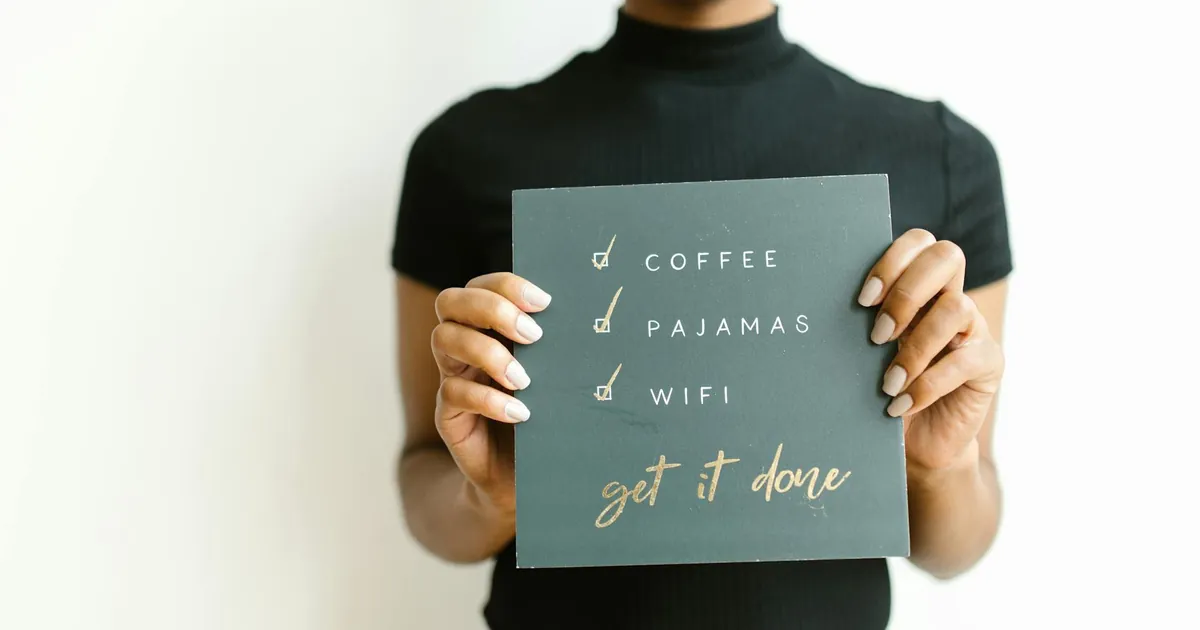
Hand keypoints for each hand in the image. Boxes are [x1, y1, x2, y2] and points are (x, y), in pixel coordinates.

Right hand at [430, 272, 550, 516]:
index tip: (544, 302)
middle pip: (450, 301)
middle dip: (491, 309)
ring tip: (524, 380)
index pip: (481, 286)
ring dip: (487, 353)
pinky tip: (520, 415)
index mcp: (489, 326)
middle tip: (532, 335)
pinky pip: (454, 393)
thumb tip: (590, 316)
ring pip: (444, 339)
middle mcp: (465, 344)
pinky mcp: (448, 413)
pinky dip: (489, 400)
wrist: (524, 476)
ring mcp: (452, 376)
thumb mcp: (555, 377)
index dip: (506, 285)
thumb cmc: (547, 416)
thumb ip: (557, 347)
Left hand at [857, 229, 1003, 470]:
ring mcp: (975, 328)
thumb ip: (863, 325)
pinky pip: (965, 360)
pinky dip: (927, 384)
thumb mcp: (870, 353)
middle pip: (947, 256)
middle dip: (907, 291)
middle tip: (877, 334)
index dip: (893, 261)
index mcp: (921, 287)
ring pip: (956, 308)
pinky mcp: (989, 363)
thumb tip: (819, 304)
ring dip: (915, 346)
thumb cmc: (886, 389)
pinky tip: (901, 403)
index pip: (920, 242)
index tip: (863, 299)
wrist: (918, 441)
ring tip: (888, 381)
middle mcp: (951, 298)